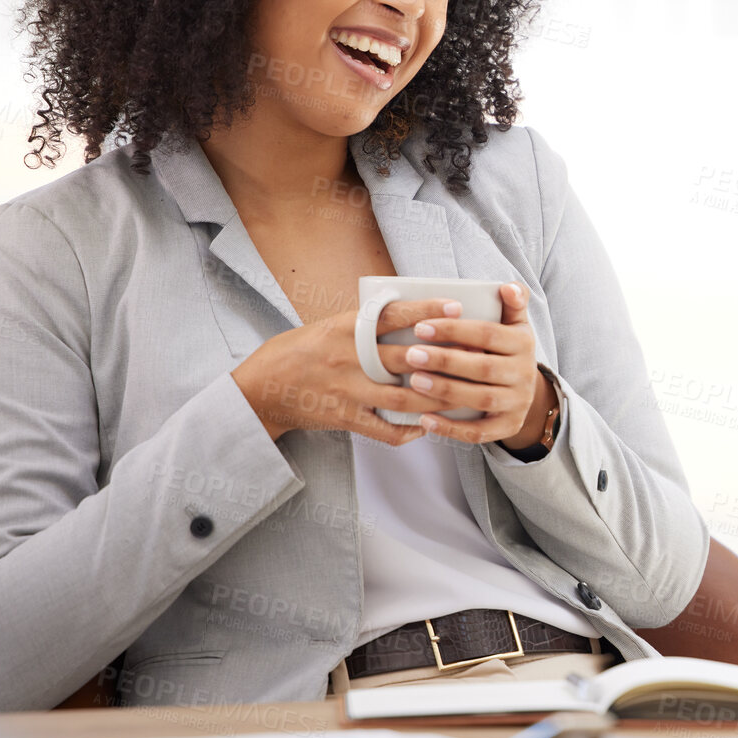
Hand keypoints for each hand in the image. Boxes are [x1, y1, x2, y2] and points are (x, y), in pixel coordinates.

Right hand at [231, 298, 471, 446]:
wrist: (261, 387)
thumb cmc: (300, 350)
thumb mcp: (330, 326)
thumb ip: (366, 323)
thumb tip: (408, 312)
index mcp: (346, 330)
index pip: (392, 315)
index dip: (426, 311)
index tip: (456, 306)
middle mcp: (349, 358)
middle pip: (404, 358)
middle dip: (443, 358)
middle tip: (475, 355)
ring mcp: (347, 390)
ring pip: (401, 396)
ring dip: (434, 397)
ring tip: (461, 395)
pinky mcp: (344, 417)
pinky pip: (382, 429)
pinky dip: (407, 430)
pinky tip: (427, 427)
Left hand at [382, 282, 556, 448]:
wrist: (527, 392)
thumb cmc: (507, 351)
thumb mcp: (515, 325)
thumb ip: (512, 303)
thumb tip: (507, 287)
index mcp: (524, 344)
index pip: (488, 334)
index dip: (455, 329)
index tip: (421, 326)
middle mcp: (524, 374)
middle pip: (483, 367)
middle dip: (445, 360)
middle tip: (411, 354)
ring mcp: (517, 403)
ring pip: (480, 399)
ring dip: (446, 390)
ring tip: (414, 381)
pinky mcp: (507, 427)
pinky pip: (479, 432)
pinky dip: (452, 428)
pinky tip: (424, 419)